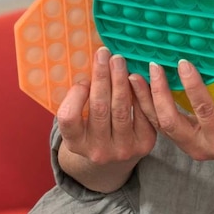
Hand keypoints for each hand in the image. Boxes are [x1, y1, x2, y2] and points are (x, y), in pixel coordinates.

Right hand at [57, 47, 156, 166]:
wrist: (114, 160)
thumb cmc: (92, 129)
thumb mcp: (78, 121)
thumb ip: (79, 99)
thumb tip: (95, 67)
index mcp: (75, 144)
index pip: (69, 118)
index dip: (75, 95)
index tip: (84, 79)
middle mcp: (98, 150)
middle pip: (99, 108)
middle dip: (102, 76)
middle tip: (104, 54)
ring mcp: (122, 149)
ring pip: (121, 108)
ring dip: (120, 80)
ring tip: (118, 60)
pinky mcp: (144, 144)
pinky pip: (143, 113)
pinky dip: (139, 92)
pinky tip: (136, 77)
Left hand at [129, 59, 213, 161]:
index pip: (203, 110)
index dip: (192, 86)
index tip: (183, 63)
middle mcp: (199, 146)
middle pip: (170, 121)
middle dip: (158, 92)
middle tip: (153, 66)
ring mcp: (186, 147)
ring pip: (158, 124)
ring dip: (145, 99)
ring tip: (135, 76)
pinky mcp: (178, 143)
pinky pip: (157, 125)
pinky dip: (146, 106)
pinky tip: (138, 89)